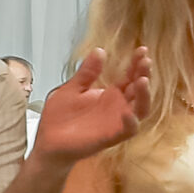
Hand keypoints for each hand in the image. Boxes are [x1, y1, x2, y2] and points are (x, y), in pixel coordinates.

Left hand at [34, 46, 154, 161]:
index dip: (137, 63)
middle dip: (144, 74)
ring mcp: (117, 122)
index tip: (141, 50)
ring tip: (142, 80)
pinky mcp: (112, 136)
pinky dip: (130, 121)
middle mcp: (118, 107)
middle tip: (144, 60)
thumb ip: (87, 72)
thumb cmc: (59, 117)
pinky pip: (128, 130)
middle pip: (139, 90)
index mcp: (110, 94)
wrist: (48, 142)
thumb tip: (99, 51)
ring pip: (141, 109)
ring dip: (144, 95)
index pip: (130, 76)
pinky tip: (127, 112)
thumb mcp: (72, 89)